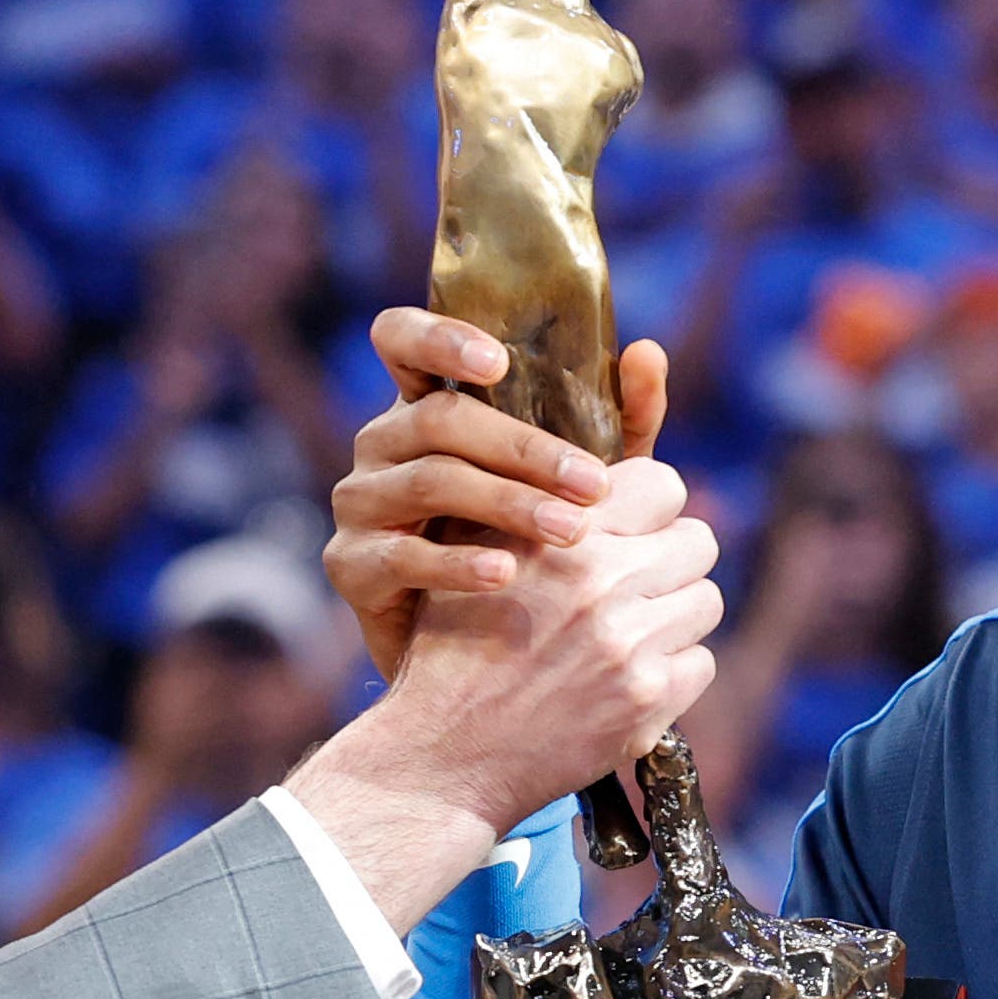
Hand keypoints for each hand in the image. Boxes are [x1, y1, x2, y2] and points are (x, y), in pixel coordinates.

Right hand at [301, 452, 719, 860]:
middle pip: (697, 542)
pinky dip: (671, 673)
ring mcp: (631, 645)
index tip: (628, 535)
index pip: (663, 486)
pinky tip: (626, 681)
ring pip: (705, 601)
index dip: (647, 510)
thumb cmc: (451, 653)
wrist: (444, 756)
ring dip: (672, 616)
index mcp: (561, 535)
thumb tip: (603, 485)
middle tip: (633, 588)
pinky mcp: (649, 702)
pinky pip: (700, 663)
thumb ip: (538, 511)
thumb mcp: (471, 556)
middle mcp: (601, 582)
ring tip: (628, 635)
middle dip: (668, 561)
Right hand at [332, 311, 667, 678]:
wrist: (470, 660)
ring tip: (572, 534)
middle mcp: (383, 443)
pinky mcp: (350, 565)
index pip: (403, 339)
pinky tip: (506, 576)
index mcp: (427, 406)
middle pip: (438, 418)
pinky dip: (458, 564)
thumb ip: (613, 422)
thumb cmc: (526, 549)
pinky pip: (401, 556)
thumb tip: (647, 352)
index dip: (440, 338)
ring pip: (428, 481)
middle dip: (523, 448)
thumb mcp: (574, 483)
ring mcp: (360, 502)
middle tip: (593, 486)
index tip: (499, 362)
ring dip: (507, 503)